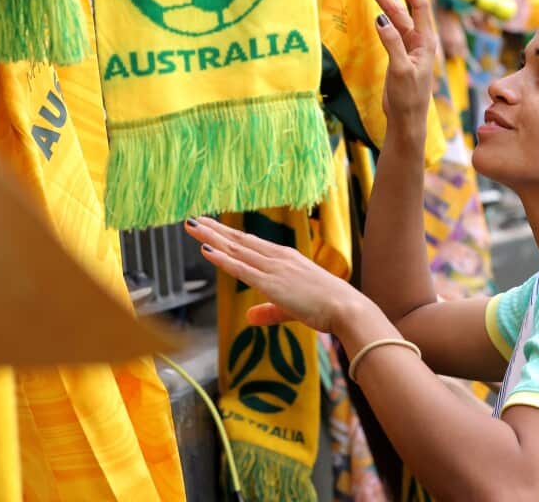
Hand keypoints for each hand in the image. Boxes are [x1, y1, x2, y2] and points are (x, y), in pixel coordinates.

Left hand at [184, 217, 364, 332]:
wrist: (346, 307)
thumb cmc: (327, 307)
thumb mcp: (292, 308)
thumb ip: (269, 311)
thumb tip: (249, 317)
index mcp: (285, 258)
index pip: (250, 243)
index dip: (229, 234)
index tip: (212, 226)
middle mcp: (277, 258)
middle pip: (239, 240)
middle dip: (214, 230)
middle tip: (194, 220)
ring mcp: (274, 268)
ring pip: (236, 249)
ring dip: (211, 237)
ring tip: (192, 227)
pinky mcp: (271, 283)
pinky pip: (241, 268)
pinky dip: (221, 258)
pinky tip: (206, 250)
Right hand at [360, 0, 437, 127]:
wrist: (407, 119)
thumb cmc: (408, 98)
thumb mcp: (401, 70)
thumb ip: (392, 43)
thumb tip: (380, 18)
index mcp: (425, 41)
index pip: (418, 5)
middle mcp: (419, 39)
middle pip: (402, 7)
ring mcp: (408, 46)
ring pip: (395, 16)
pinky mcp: (399, 53)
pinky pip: (391, 28)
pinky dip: (382, 14)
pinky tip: (377, 6)